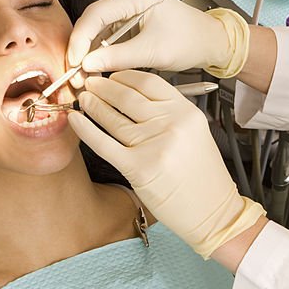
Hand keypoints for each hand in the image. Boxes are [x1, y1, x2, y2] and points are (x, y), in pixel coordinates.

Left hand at [67, 70, 264, 258]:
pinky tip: (75, 119)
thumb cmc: (203, 177)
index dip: (123, 76)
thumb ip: (170, 114)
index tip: (111, 76)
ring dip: (92, 105)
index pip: (148, 82)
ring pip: (113, 117)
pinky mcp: (138, 168)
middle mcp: (171, 124)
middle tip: (90, 82)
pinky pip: (103, 143)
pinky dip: (85, 129)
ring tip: (83, 99)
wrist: (213, 212)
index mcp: (186, 112)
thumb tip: (133, 98)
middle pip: (127, 96)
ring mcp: (154, 145)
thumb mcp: (194, 134)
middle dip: (103, 87)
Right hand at [68, 0, 233, 78]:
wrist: (209, 42)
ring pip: (98, 31)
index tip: (75, 60)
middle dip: (82, 49)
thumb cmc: (190, 39)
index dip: (80, 39)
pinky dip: (101, 54)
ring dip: (90, 54)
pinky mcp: (129, 23)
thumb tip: (89, 63)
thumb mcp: (153, 52)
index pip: (96, 14)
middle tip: (75, 73)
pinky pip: (108, 37)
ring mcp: (128, 9)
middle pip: (93, 22)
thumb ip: (118, 57)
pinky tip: (96, 69)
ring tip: (84, 76)